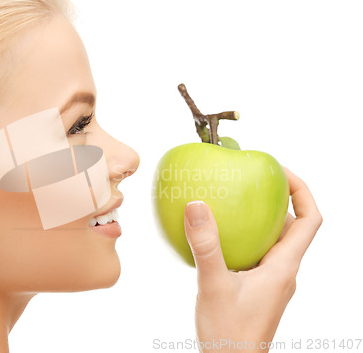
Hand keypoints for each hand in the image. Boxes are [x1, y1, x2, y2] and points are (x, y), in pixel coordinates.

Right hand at [184, 167, 322, 351]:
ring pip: (272, 240)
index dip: (302, 190)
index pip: (310, 220)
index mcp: (283, 267)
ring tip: (234, 202)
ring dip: (259, 219)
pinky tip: (218, 237)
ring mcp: (270, 281)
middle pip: (293, 226)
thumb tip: (197, 205)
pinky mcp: (255, 288)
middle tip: (253, 181)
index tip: (280, 171)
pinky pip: (255, 254)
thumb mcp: (214, 285)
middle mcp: (282, 271)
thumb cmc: (230, 335)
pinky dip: (243, 238)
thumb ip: (206, 246)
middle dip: (278, 199)